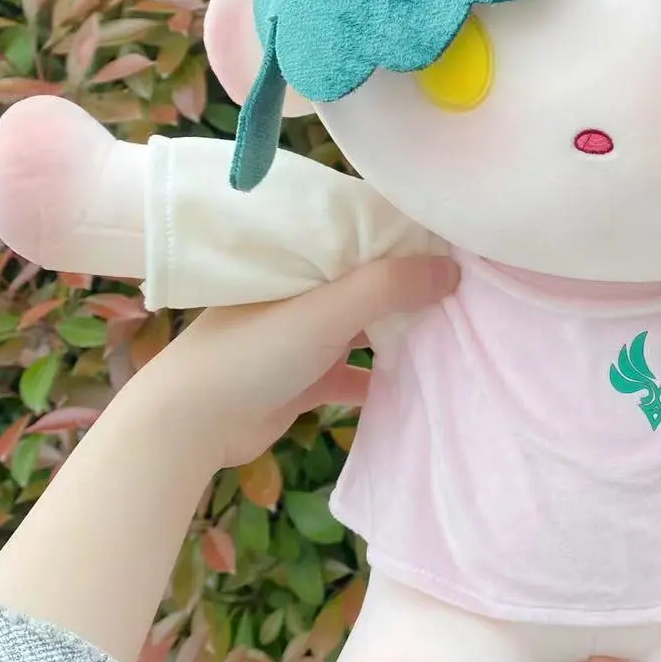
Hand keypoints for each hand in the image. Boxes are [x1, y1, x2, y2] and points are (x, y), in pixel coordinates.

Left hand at [135, 254, 459, 469]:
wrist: (190, 426)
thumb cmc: (254, 352)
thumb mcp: (326, 311)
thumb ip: (388, 287)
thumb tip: (453, 270)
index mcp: (301, 259)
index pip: (365, 235)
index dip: (410, 240)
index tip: (461, 249)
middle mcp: (304, 291)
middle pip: (370, 283)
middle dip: (414, 290)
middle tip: (470, 294)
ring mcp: (304, 337)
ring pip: (366, 328)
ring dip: (402, 334)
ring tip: (455, 334)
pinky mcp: (306, 379)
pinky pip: (356, 374)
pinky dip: (384, 379)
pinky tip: (420, 385)